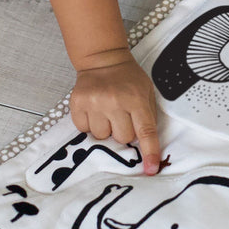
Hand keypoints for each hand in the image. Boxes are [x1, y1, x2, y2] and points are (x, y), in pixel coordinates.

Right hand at [70, 49, 161, 174]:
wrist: (103, 59)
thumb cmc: (128, 79)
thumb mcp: (147, 92)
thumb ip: (149, 116)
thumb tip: (148, 147)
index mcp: (136, 99)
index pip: (145, 131)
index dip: (149, 152)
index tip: (151, 169)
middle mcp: (115, 102)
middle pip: (122, 139)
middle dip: (124, 132)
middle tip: (122, 116)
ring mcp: (94, 103)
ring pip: (102, 137)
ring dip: (106, 129)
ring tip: (107, 112)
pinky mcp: (77, 104)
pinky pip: (84, 130)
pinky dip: (90, 124)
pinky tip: (94, 111)